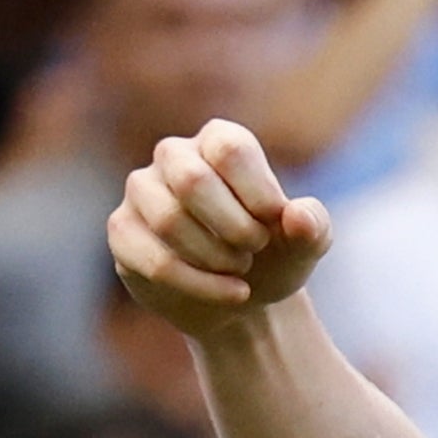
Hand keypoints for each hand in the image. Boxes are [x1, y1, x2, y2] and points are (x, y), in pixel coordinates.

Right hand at [108, 119, 333, 341]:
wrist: (241, 297)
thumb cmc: (274, 256)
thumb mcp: (306, 245)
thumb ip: (313, 227)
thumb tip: (297, 215)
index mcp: (220, 140)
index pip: (230, 148)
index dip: (258, 193)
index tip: (275, 224)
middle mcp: (174, 156)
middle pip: (192, 180)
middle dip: (235, 227)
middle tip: (255, 248)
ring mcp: (142, 191)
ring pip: (168, 220)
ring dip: (216, 257)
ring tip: (242, 270)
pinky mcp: (123, 232)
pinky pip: (153, 260)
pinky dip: (200, 285)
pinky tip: (232, 294)